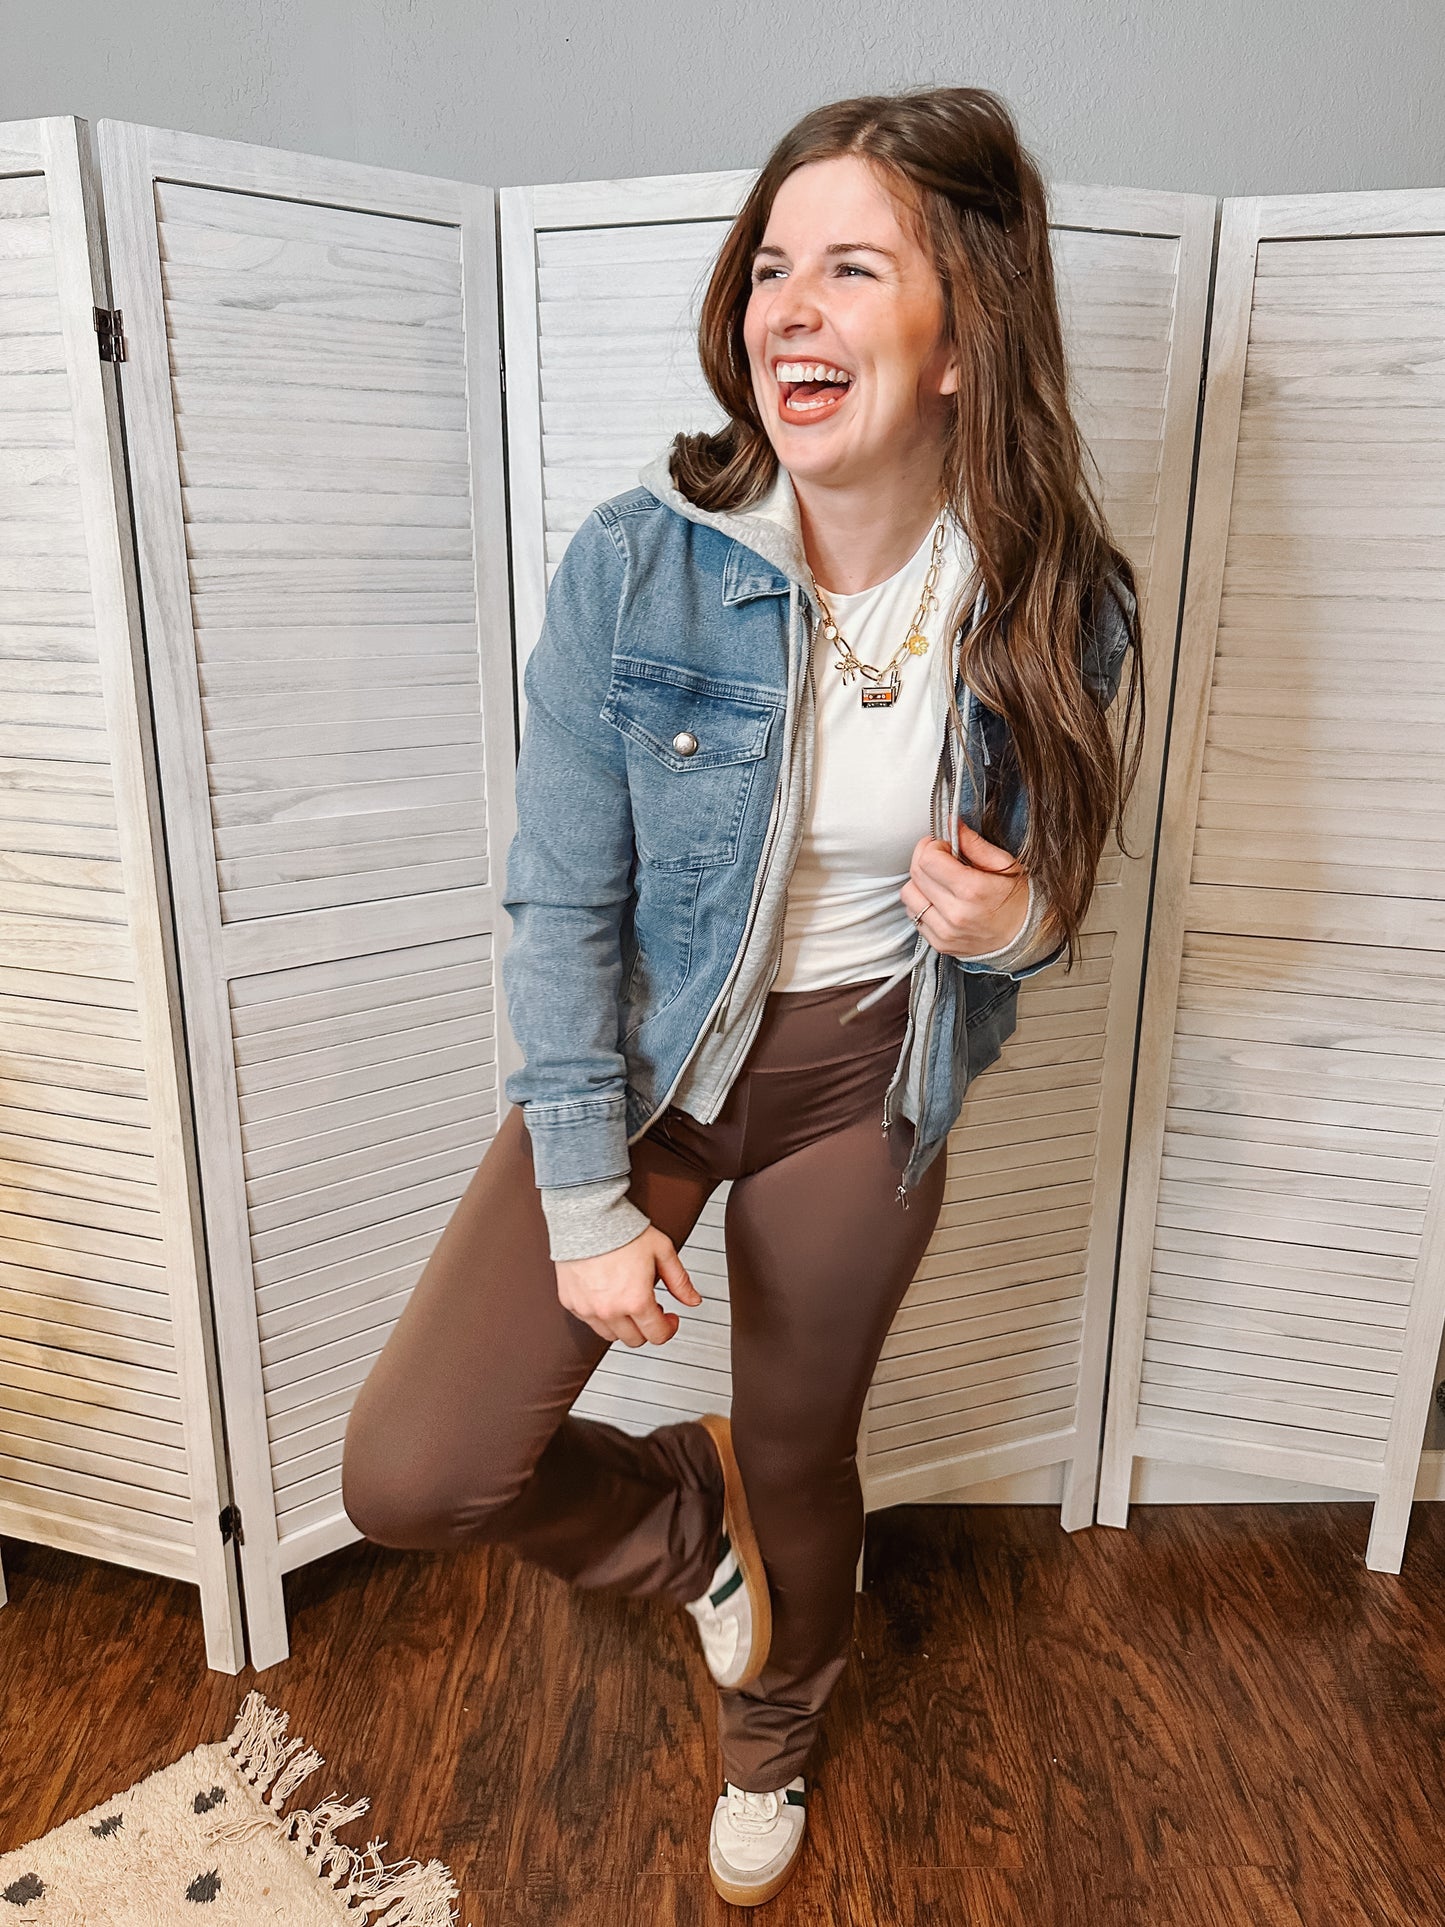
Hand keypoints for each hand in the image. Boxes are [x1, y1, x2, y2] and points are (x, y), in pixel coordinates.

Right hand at [555, 1223, 702, 1347]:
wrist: (588, 1216)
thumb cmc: (623, 1230)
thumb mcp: (662, 1252)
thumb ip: (680, 1281)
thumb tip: (693, 1300)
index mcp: (636, 1301)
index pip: (657, 1336)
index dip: (669, 1328)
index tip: (670, 1318)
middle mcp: (610, 1310)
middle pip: (635, 1340)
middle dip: (647, 1327)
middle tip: (650, 1308)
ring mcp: (587, 1309)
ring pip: (610, 1335)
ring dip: (624, 1325)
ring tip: (627, 1301)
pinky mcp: (570, 1302)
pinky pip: (589, 1320)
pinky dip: (600, 1314)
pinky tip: (607, 1295)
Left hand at [899, 820, 1031, 958]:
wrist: (1027, 937)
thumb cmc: (1019, 901)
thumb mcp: (1005, 864)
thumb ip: (975, 844)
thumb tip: (952, 825)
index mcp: (973, 890)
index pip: (928, 859)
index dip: (933, 846)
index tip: (945, 847)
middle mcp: (955, 914)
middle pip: (916, 874)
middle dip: (925, 858)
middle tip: (941, 857)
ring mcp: (945, 932)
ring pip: (909, 895)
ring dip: (919, 882)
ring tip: (939, 881)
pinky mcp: (940, 943)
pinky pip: (914, 916)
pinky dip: (922, 903)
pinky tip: (940, 900)